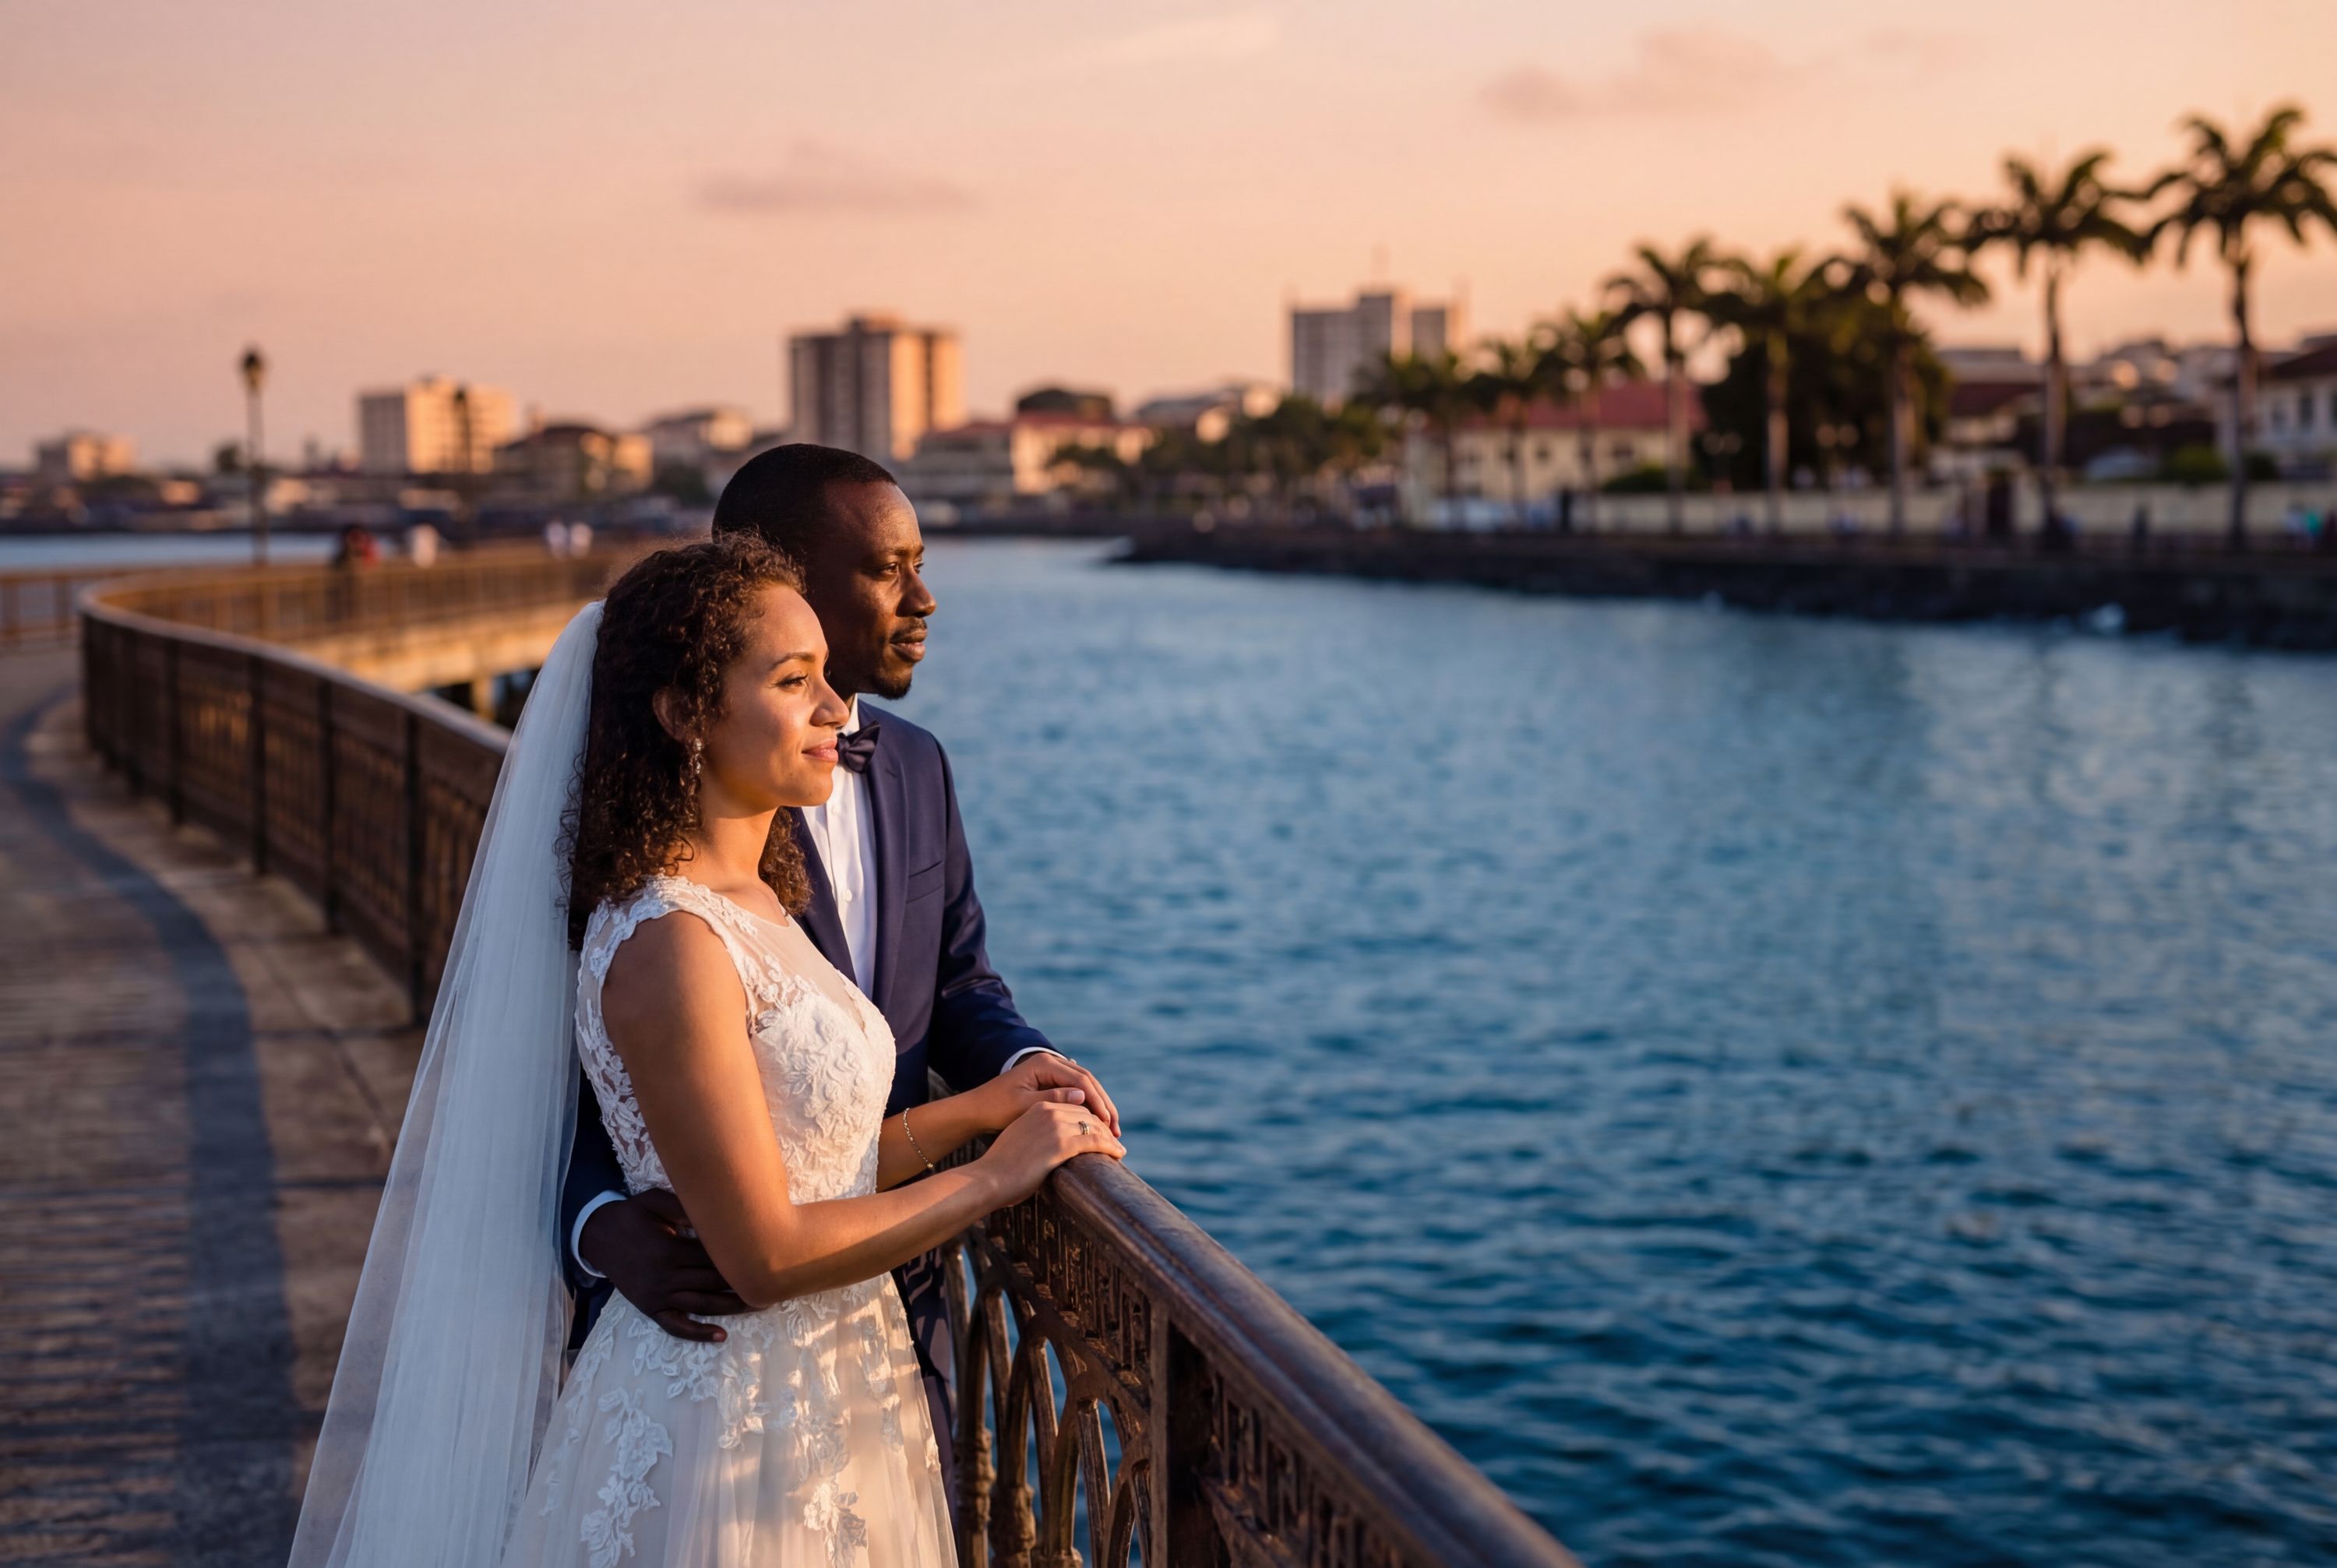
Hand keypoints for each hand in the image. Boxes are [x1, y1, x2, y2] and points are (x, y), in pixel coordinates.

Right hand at [577, 1189, 750, 1343]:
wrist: (597, 1236)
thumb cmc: (631, 1215)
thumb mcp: (654, 1201)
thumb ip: (683, 1206)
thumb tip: (713, 1210)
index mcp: (669, 1249)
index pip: (713, 1256)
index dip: (739, 1257)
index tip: (764, 1255)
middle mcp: (665, 1276)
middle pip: (712, 1282)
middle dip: (743, 1282)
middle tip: (774, 1282)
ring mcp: (658, 1295)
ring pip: (701, 1304)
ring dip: (732, 1307)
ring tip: (760, 1305)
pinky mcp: (650, 1308)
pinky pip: (675, 1325)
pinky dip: (697, 1333)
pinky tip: (720, 1336)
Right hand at [977, 1101, 1124, 1205]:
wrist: (988, 1178)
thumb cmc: (1001, 1167)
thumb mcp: (1020, 1141)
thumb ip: (1035, 1136)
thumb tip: (1045, 1148)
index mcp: (1037, 1108)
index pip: (1074, 1106)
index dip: (1090, 1118)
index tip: (1100, 1130)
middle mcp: (1048, 1112)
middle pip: (1087, 1113)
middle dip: (1103, 1126)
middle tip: (1115, 1139)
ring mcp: (1055, 1126)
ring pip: (1094, 1126)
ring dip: (1110, 1137)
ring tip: (1119, 1149)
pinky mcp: (1061, 1144)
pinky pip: (1094, 1141)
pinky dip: (1110, 1147)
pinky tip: (1118, 1154)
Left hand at [978, 1052, 1121, 1136]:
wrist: (976, 1109)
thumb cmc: (995, 1109)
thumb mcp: (1024, 1106)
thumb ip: (1053, 1099)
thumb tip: (1084, 1095)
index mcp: (1044, 1063)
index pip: (1081, 1080)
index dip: (1098, 1102)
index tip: (1108, 1123)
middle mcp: (1050, 1062)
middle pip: (1088, 1080)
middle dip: (1105, 1104)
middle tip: (1116, 1129)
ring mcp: (1051, 1071)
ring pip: (1085, 1086)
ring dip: (1099, 1106)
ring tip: (1112, 1129)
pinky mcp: (1050, 1082)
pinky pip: (1076, 1091)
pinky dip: (1089, 1107)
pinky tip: (1097, 1122)